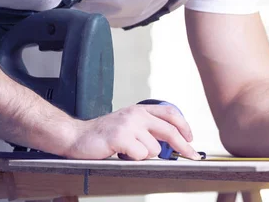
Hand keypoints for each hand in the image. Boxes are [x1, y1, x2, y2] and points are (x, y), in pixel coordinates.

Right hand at [63, 104, 200, 159]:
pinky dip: (132, 159)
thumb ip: (147, 128)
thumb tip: (170, 142)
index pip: (170, 113)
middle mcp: (136, 114)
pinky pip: (140, 155)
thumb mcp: (128, 123)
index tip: (191, 138)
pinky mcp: (120, 137)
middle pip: (170, 131)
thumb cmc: (103, 134)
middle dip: (184, 146)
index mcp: (140, 110)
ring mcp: (129, 125)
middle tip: (192, 156)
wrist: (76, 136)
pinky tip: (120, 154)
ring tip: (128, 151)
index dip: (184, 125)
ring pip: (154, 149)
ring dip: (144, 155)